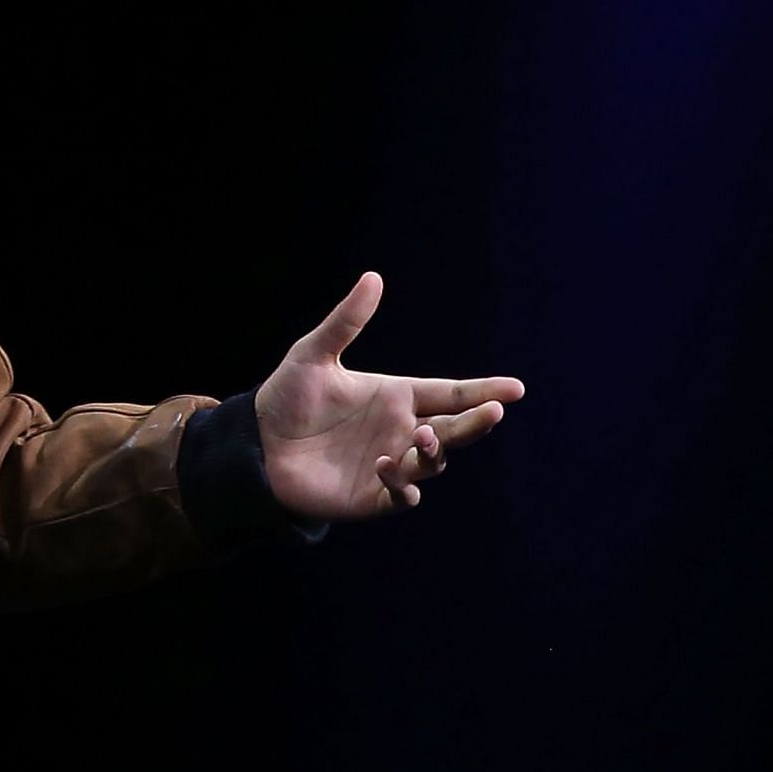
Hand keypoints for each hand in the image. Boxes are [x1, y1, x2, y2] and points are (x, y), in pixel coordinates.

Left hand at [252, 272, 522, 521]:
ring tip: (421, 438)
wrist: (256, 444)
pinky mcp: (373, 494)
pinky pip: (403, 494)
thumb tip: (373, 277)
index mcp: (396, 396)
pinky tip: (384, 465)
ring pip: (433, 462)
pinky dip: (402, 483)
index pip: (450, 394)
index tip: (516, 388)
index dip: (482, 392)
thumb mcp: (313, 354)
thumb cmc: (287, 398)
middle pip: (453, 429)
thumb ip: (346, 321)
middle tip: (492, 412)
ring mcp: (391, 463)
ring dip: (434, 452)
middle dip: (476, 423)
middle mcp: (400, 430)